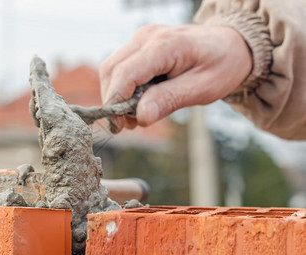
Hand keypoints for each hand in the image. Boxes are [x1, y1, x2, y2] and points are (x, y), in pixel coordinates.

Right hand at [99, 24, 251, 132]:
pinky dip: (123, 88)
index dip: (115, 102)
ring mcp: (142, 39)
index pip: (126, 74)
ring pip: (112, 68)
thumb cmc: (222, 65)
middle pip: (112, 70)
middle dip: (112, 101)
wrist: (232, 44)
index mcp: (165, 45)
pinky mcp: (141, 45)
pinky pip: (121, 67)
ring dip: (116, 95)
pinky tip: (138, 102)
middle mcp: (147, 37)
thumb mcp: (203, 88)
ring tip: (134, 116)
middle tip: (126, 125)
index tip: (118, 127)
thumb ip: (170, 100)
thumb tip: (141, 117)